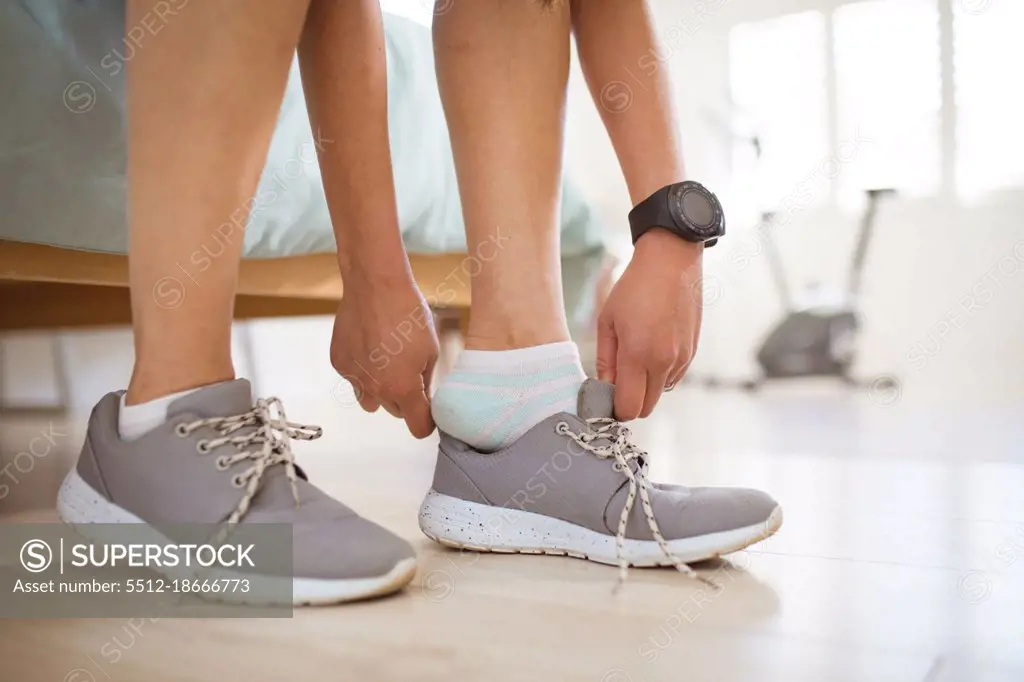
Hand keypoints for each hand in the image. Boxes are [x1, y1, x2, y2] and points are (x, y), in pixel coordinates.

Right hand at [330, 268, 439, 437]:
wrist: (375, 286)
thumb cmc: (409, 315)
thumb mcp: (430, 350)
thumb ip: (426, 382)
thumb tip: (424, 399)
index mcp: (403, 389)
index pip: (418, 428)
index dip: (427, 421)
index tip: (429, 412)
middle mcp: (375, 390)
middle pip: (394, 411)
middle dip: (405, 399)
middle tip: (411, 370)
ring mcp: (353, 378)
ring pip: (371, 400)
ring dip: (382, 390)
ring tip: (388, 361)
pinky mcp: (339, 363)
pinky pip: (354, 379)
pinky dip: (363, 370)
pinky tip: (370, 345)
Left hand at [596, 229, 702, 419]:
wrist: (671, 263)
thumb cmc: (634, 288)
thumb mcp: (607, 321)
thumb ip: (605, 360)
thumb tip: (603, 387)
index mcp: (638, 354)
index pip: (628, 407)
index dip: (614, 409)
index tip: (603, 397)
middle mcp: (664, 362)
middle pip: (645, 408)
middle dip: (629, 402)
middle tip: (616, 382)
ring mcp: (681, 358)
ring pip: (659, 393)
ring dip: (645, 387)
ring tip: (634, 359)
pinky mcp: (692, 352)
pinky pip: (672, 378)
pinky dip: (659, 375)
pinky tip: (651, 349)